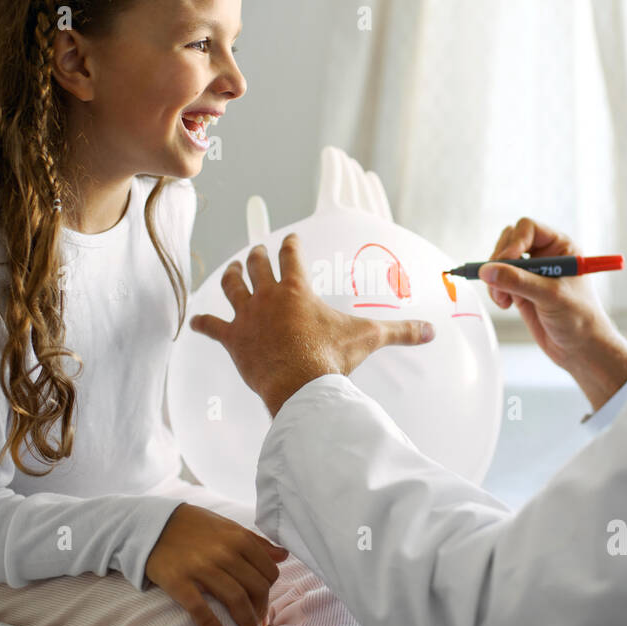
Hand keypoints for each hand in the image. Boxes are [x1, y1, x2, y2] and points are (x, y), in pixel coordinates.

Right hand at [144, 503, 289, 625]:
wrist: (153, 524)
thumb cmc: (195, 526)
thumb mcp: (228, 527)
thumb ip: (256, 542)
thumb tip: (283, 555)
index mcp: (239, 538)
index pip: (268, 572)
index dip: (270, 592)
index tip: (264, 604)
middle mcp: (224, 553)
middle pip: (256, 589)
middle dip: (261, 611)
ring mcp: (201, 568)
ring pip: (235, 600)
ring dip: (246, 623)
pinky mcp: (179, 582)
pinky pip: (200, 609)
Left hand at [190, 233, 436, 416]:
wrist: (299, 386)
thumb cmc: (331, 358)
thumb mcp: (368, 338)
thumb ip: (400, 331)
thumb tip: (432, 331)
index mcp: (297, 289)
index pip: (292, 256)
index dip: (292, 245)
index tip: (292, 239)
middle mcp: (268, 296)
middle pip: (257, 265)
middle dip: (257, 255)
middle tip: (257, 251)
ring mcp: (247, 317)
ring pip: (232, 286)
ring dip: (231, 276)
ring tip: (231, 270)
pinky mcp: (233, 340)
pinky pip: (212, 326)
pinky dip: (203, 323)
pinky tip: (194, 321)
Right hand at [482, 217, 626, 409]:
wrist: (580, 349)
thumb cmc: (578, 319)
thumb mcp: (550, 296)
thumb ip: (518, 281)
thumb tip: (487, 271)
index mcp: (561, 247)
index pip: (528, 228)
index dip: (514, 242)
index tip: (506, 262)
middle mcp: (545, 255)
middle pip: (510, 240)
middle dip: (500, 260)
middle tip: (498, 281)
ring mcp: (532, 273)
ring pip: (500, 261)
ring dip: (495, 278)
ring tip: (503, 299)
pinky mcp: (521, 289)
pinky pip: (498, 280)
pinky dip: (495, 290)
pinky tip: (505, 304)